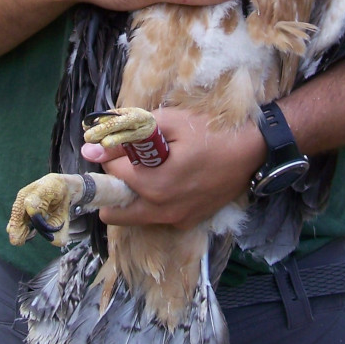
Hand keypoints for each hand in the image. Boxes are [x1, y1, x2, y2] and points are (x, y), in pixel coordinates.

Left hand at [81, 107, 265, 228]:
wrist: (253, 150)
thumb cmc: (212, 131)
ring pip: (135, 217)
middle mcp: (162, 210)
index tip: (117, 144)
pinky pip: (158, 217)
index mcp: (154, 185)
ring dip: (131, 198)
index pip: (112, 173)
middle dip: (112, 189)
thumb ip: (128, 132)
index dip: (110, 155)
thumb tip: (91, 145)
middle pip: (114, 212)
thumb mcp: (169, 121)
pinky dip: (154, 203)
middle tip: (124, 167)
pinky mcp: (189, 222)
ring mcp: (177, 219)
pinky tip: (170, 181)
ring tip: (147, 172)